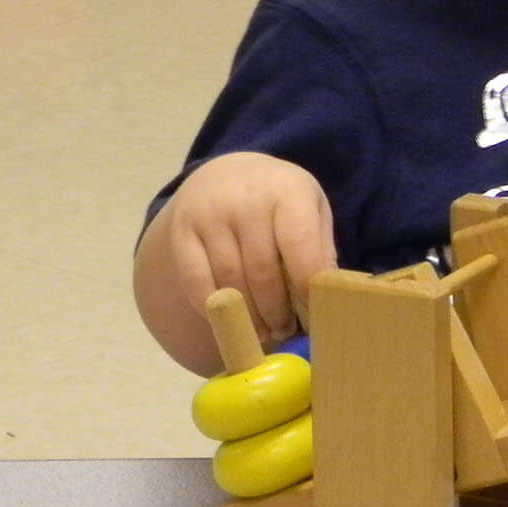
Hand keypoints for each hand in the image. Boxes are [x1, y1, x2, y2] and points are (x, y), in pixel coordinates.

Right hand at [165, 153, 335, 346]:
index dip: (307, 287)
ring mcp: (210, 215)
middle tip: (285, 332)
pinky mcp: (182, 232)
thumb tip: (325, 297)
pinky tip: (230, 318)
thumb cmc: (279, 200)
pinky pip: (196, 282)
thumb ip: (320, 249)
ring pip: (230, 282)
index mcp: (287, 191)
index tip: (314, 315)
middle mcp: (246, 200)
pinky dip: (214, 309)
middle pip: (262, 272)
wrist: (227, 174)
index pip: (299, 245)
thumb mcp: (310, 210)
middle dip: (277, 312)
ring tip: (263, 332)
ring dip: (248, 318)